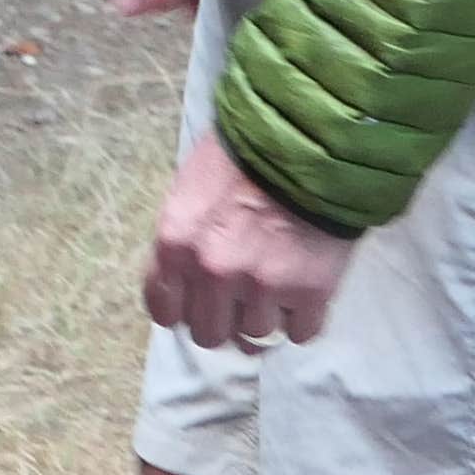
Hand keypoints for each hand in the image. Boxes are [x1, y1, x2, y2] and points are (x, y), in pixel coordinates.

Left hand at [142, 134, 354, 350]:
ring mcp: (262, 285)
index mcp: (175, 243)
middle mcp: (213, 271)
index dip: (183, 309)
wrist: (310, 140)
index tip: (197, 304)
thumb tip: (185, 281)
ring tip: (278, 280)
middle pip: (209, 333)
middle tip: (241, 298)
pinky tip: (304, 292)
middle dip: (224, 318)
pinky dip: (303, 317)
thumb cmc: (244, 155)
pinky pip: (301, 332)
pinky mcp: (310, 292)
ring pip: (257, 334)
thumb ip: (183, 240)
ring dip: (266, 314)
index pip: (164, 310)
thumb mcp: (191, 188)